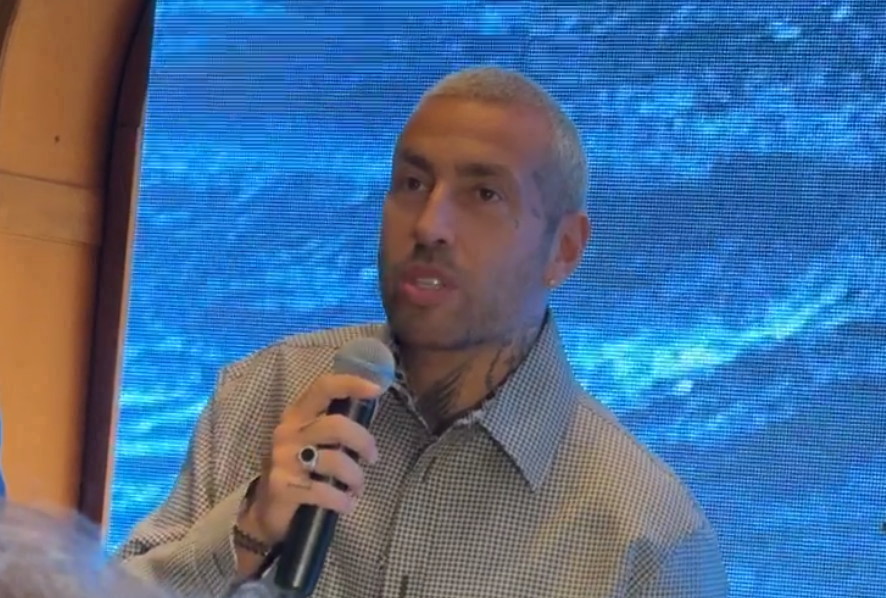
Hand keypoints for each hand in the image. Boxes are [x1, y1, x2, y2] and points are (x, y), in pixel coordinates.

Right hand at [238, 374, 380, 546]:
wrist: (267, 510)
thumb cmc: (299, 469)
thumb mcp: (313, 441)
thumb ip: (336, 426)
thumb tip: (371, 407)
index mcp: (297, 415)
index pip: (323, 388)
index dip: (350, 384)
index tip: (376, 389)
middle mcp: (288, 432)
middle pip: (336, 426)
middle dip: (363, 442)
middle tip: (373, 457)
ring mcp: (283, 459)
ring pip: (335, 460)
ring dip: (355, 477)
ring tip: (357, 487)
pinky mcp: (283, 487)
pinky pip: (323, 491)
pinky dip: (342, 500)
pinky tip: (346, 504)